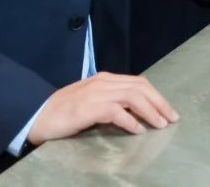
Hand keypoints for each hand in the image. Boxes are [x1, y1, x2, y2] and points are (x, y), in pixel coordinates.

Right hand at [28, 72, 177, 143]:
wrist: (37, 115)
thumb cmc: (64, 112)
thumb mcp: (91, 102)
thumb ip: (111, 103)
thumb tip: (136, 113)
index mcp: (105, 79)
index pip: (138, 83)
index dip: (156, 96)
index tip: (168, 110)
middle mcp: (103, 82)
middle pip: (140, 87)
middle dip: (159, 102)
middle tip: (172, 117)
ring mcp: (96, 93)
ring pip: (133, 97)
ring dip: (150, 111)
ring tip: (160, 124)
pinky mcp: (88, 107)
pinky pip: (116, 111)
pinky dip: (130, 120)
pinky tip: (138, 130)